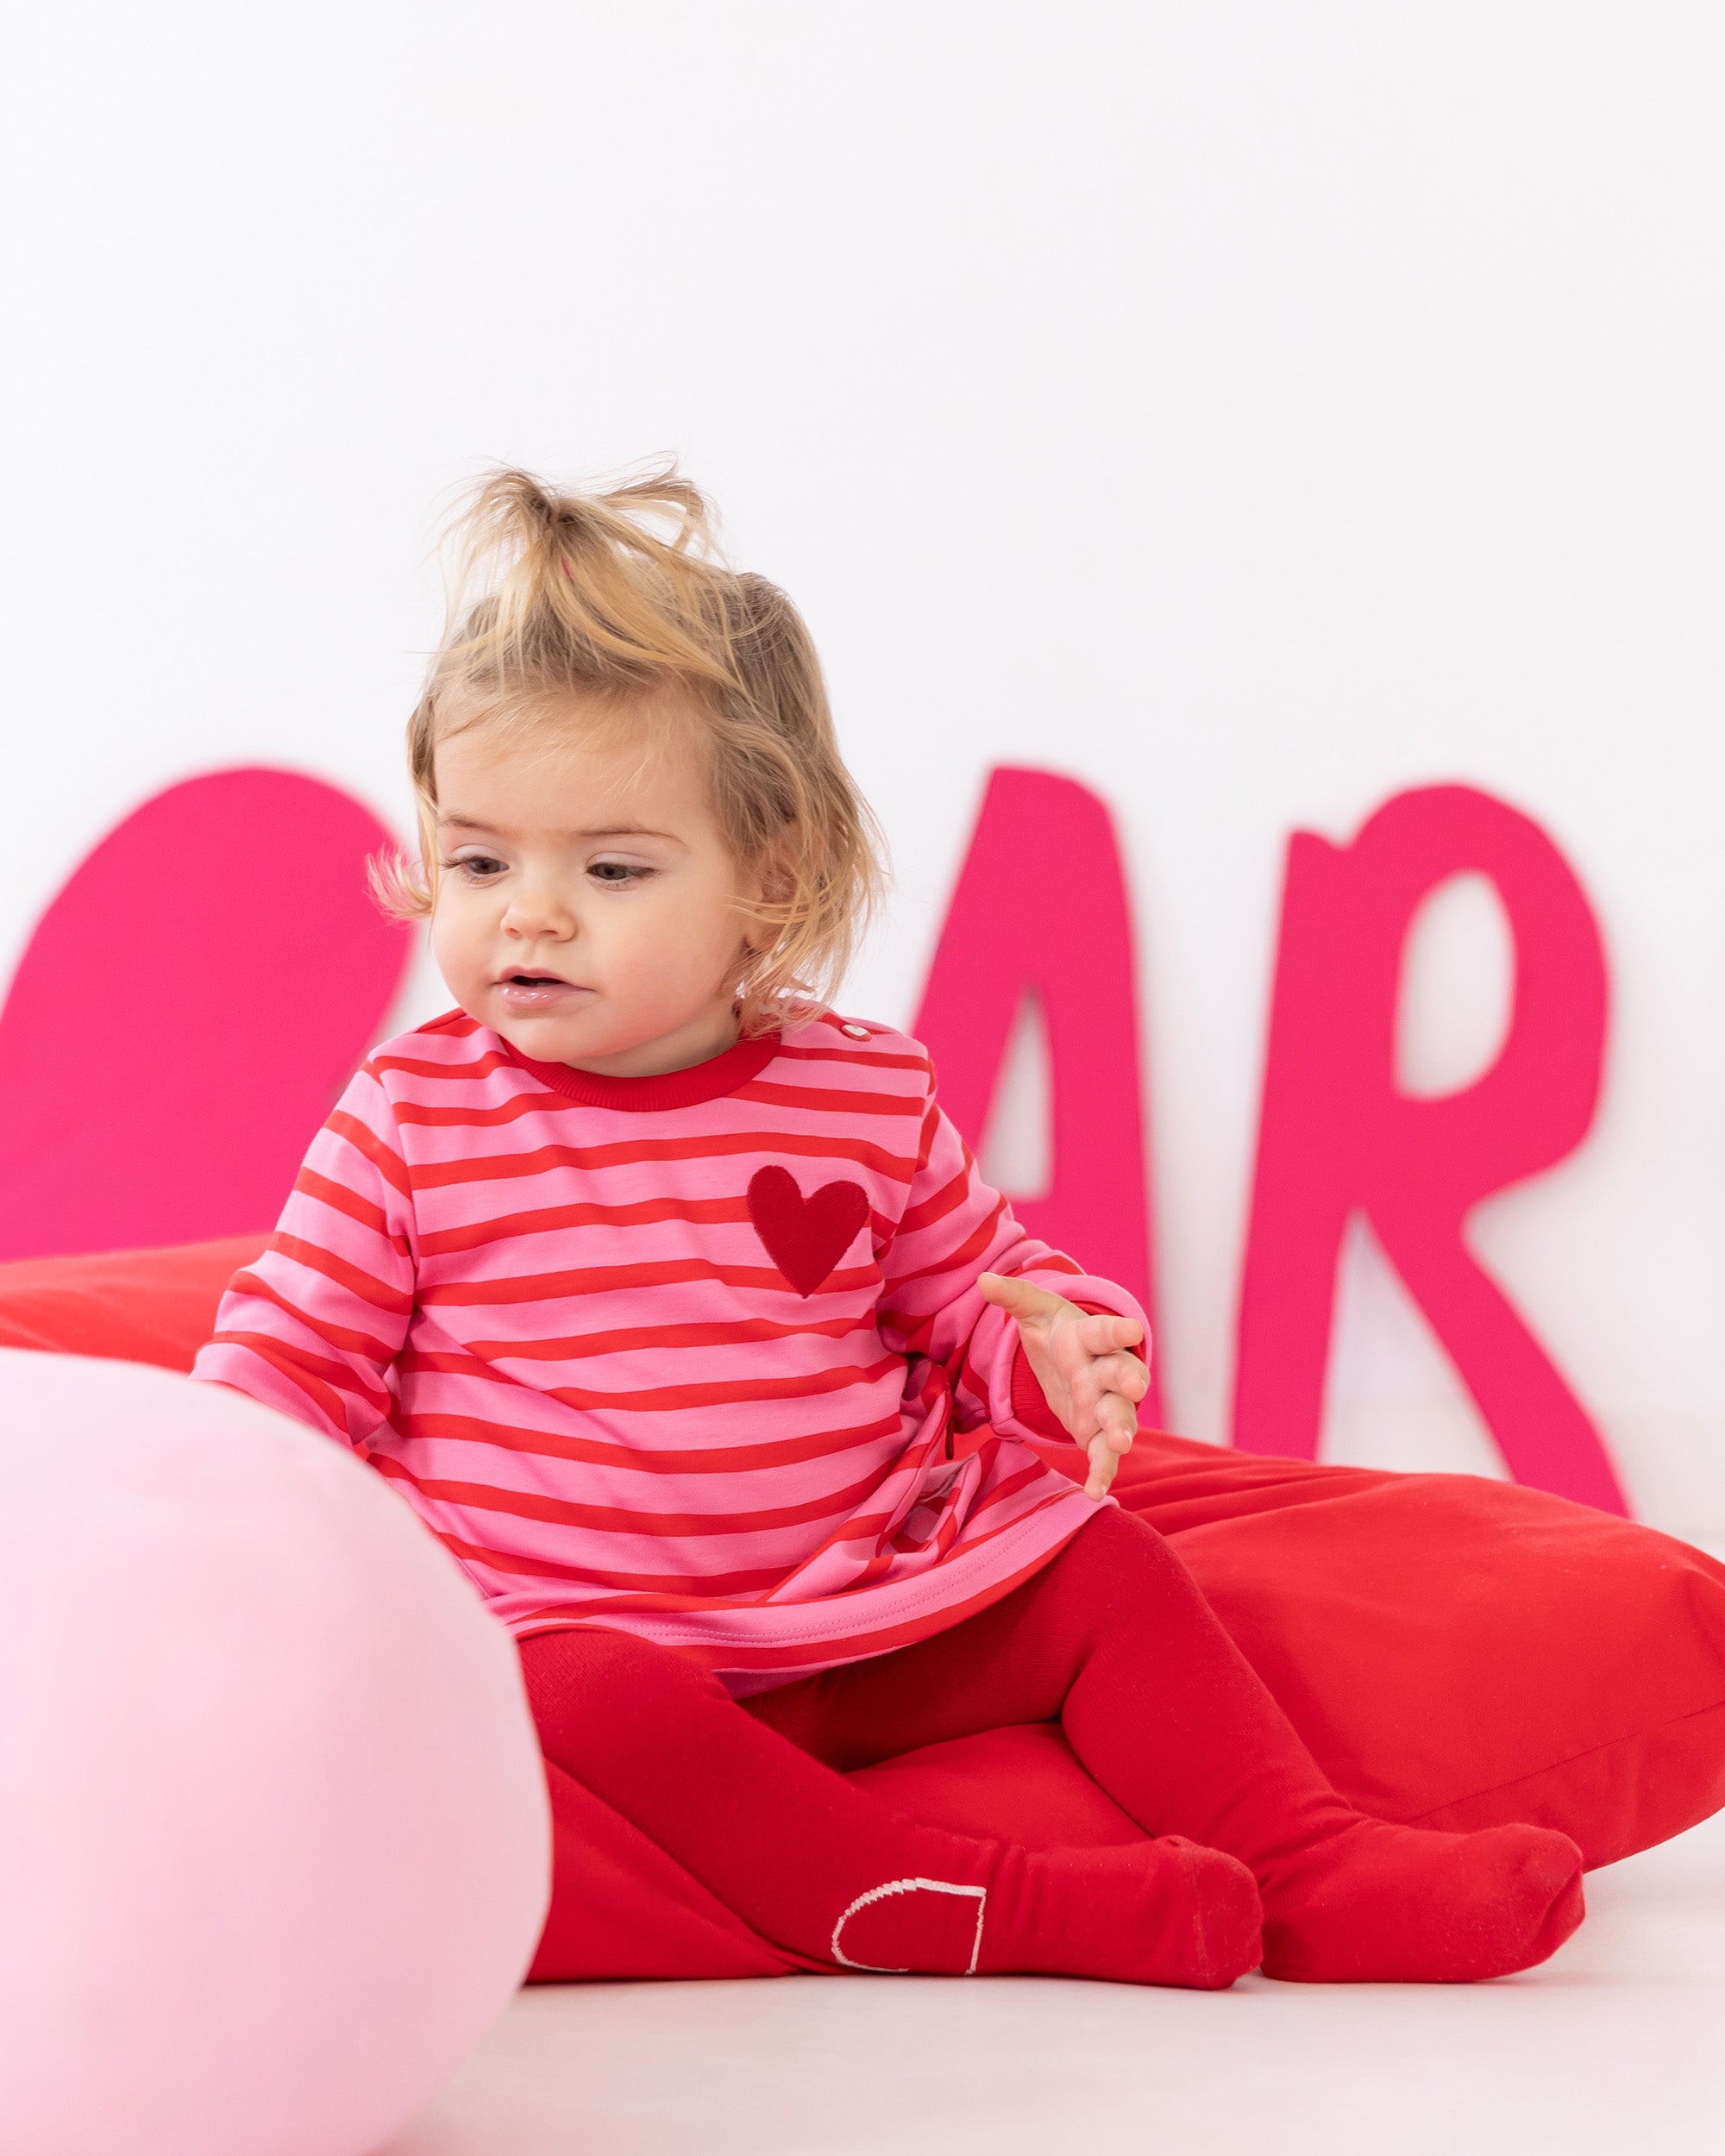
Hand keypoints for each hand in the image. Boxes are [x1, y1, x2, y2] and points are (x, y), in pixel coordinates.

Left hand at [976, 1272, 1147, 1500]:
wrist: (1067, 1361)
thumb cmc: (1055, 1332)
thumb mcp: (1035, 1311)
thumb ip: (1013, 1296)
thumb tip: (983, 1279)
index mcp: (1090, 1338)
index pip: (1105, 1332)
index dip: (1118, 1331)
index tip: (1133, 1330)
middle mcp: (1105, 1371)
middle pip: (1121, 1374)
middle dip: (1129, 1382)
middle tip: (1134, 1388)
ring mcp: (1105, 1404)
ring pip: (1119, 1417)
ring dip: (1121, 1430)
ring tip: (1120, 1446)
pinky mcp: (1096, 1434)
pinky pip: (1103, 1455)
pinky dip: (1102, 1472)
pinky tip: (1095, 1492)